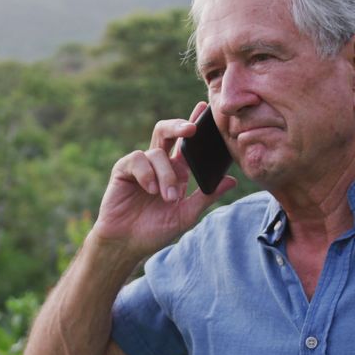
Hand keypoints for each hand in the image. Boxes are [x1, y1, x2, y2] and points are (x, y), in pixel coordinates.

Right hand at [91, 101, 236, 258]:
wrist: (128, 244)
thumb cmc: (155, 231)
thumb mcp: (187, 214)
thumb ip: (207, 196)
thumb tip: (232, 180)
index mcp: (175, 171)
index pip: (187, 143)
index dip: (194, 123)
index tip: (204, 110)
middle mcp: (158, 164)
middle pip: (167, 132)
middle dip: (179, 125)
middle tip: (191, 130)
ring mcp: (140, 166)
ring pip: (157, 152)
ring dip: (166, 175)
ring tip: (169, 198)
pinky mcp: (123, 169)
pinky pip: (138, 159)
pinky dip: (147, 175)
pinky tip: (150, 190)